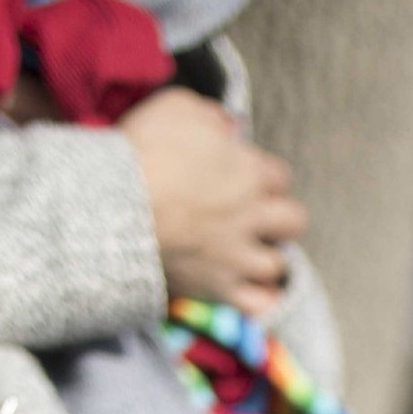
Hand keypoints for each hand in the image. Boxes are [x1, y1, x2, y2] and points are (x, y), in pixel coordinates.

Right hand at [119, 88, 306, 315]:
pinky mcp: (219, 287)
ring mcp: (238, 256)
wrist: (119, 205)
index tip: (246, 177)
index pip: (279, 176)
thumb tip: (231, 127)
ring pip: (276, 265)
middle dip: (280, 218)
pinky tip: (252, 293)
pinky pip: (256, 304)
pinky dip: (259, 301)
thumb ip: (212, 117)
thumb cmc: (146, 150)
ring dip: (266, 259)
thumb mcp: (179, 109)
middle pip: (293, 221)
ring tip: (248, 256)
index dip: (264, 176)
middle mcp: (253, 216)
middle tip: (256, 218)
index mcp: (249, 171)